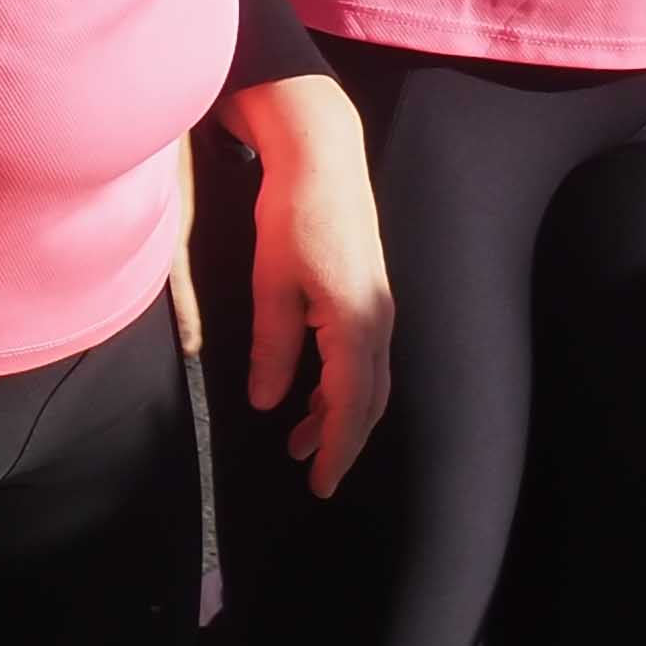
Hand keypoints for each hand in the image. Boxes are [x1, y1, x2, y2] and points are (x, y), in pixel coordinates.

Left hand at [236, 79, 393, 499]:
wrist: (323, 162)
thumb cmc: (292, 217)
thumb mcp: (271, 285)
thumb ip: (273, 347)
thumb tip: (266, 404)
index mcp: (356, 324)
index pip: (351, 404)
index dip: (336, 448)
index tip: (320, 483)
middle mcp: (378, 322)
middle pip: (369, 400)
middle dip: (341, 441)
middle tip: (312, 476)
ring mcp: (378, 310)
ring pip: (367, 382)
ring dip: (337, 414)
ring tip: (299, 443)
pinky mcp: (368, 298)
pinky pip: (361, 358)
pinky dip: (339, 386)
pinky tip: (310, 396)